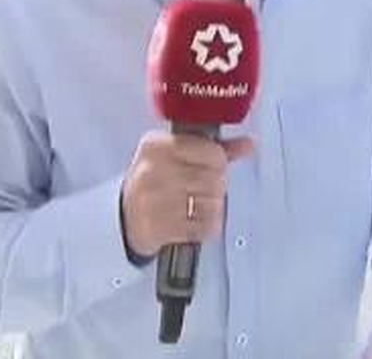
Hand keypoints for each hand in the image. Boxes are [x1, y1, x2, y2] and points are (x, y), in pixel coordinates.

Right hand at [120, 131, 252, 259]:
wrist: (123, 217)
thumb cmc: (154, 182)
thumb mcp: (176, 155)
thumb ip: (214, 148)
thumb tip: (248, 144)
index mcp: (157, 147)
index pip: (213, 152)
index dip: (219, 162)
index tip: (211, 166)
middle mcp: (152, 171)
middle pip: (215, 179)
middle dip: (216, 186)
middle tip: (201, 189)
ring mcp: (154, 201)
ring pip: (213, 204)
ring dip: (212, 207)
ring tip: (195, 205)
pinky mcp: (159, 228)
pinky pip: (204, 227)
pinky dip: (206, 227)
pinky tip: (192, 221)